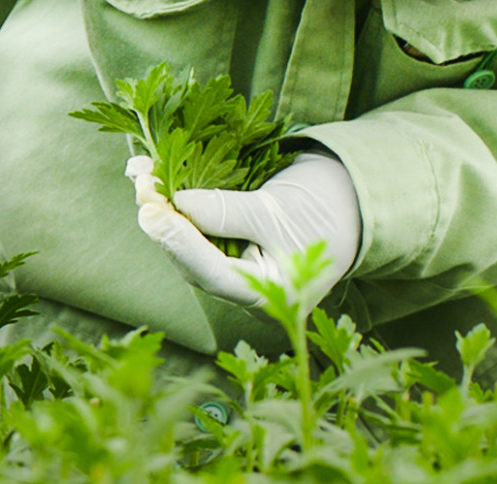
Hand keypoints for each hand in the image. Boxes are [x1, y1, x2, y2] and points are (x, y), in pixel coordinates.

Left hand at [126, 150, 360, 310]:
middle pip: (194, 264)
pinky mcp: (229, 255)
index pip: (215, 274)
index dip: (180, 242)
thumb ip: (229, 211)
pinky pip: (196, 236)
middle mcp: (250, 292)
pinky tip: (154, 183)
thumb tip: (176, 205)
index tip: (152, 212)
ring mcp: (238, 275)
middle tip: (141, 184)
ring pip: (189, 250)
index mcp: (274, 295)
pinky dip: (176, 211)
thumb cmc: (327, 206)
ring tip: (142, 176)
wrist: (355, 199)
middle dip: (164, 224)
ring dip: (163, 213)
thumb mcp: (279, 207)